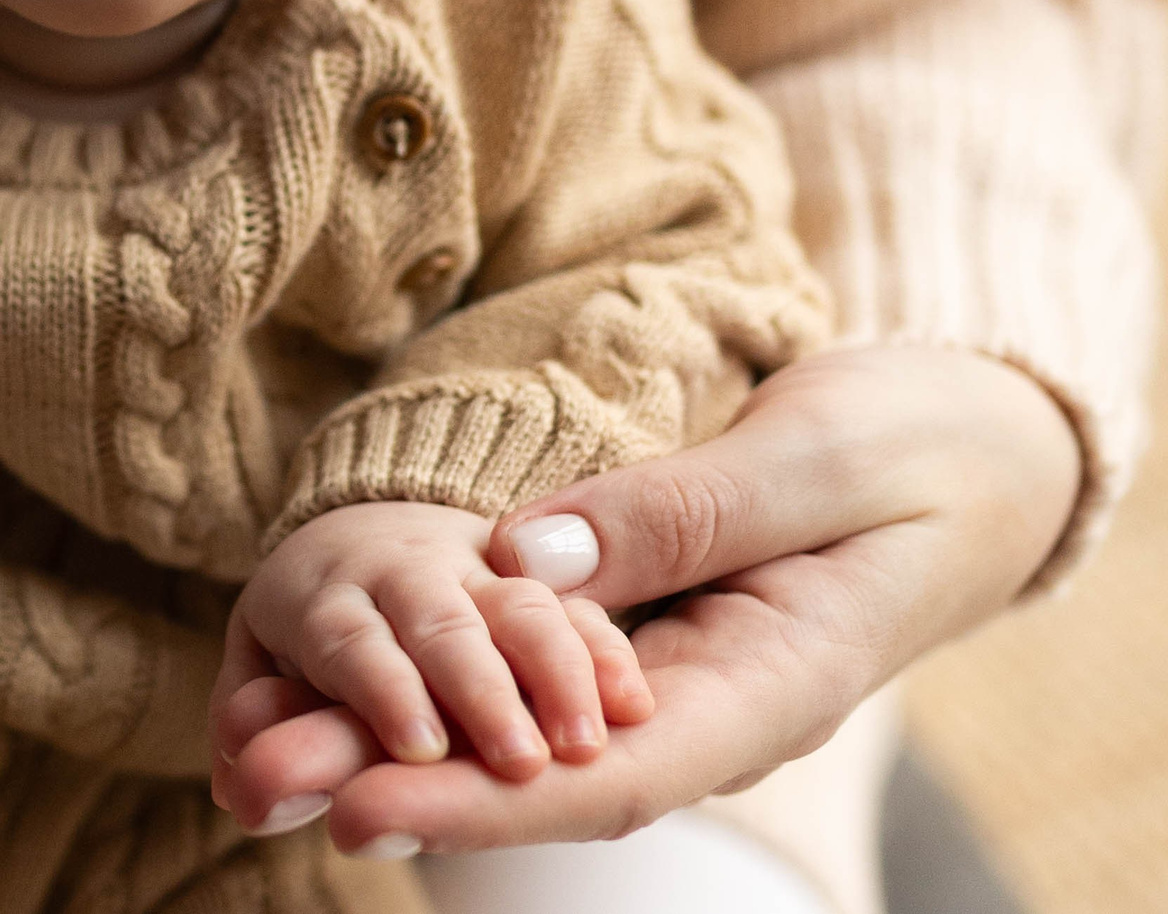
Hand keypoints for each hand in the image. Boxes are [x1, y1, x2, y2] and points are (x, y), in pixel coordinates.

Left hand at [215, 347, 1081, 856]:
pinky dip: (438, 671)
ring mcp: (669, 665)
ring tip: (261, 738)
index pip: (605, 774)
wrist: (983, 444)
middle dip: (398, 776)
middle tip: (260, 774)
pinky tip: (346, 671)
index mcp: (769, 686)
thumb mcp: (818, 453)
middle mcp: (706, 700)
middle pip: (533, 766)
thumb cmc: (920, 442)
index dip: (478, 799)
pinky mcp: (642, 620)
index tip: (359, 803)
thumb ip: (681, 510)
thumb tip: (522, 557)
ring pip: (516, 720)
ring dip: (394, 731)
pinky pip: (529, 661)